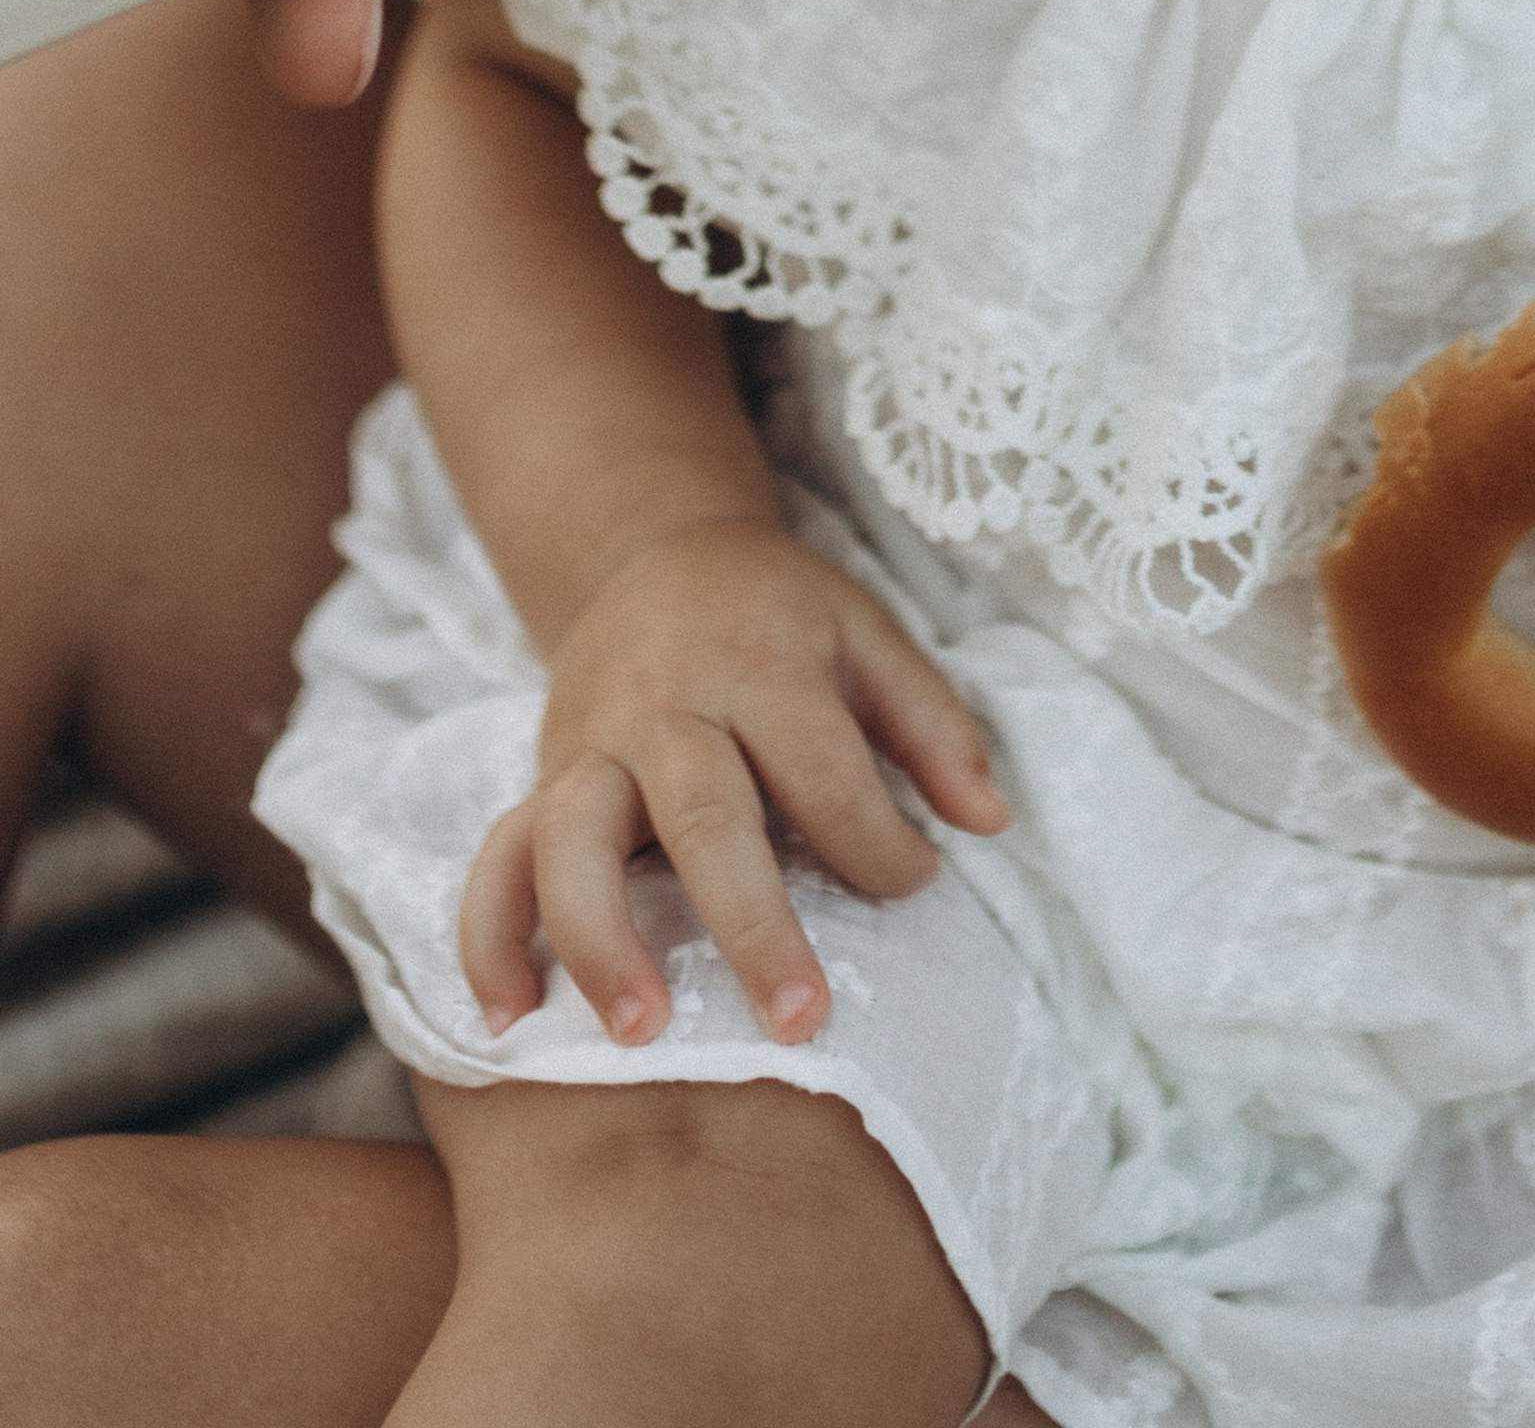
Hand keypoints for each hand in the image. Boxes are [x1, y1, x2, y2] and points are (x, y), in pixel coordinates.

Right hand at [460, 517, 1012, 1052]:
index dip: (878, 840)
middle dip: (751, 922)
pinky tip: (509, 1018)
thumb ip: (933, 725)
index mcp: (763, 666)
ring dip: (602, 939)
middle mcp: (668, 707)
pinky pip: (495, 858)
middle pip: (704, 816)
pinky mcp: (542, 779)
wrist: (657, 553)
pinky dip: (488, 937)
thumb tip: (993, 821)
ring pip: (574, 839)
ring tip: (642, 1034)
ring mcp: (592, 746)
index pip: (823, 768)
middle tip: (799, 1020)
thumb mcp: (868, 634)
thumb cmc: (779, 614)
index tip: (919, 883)